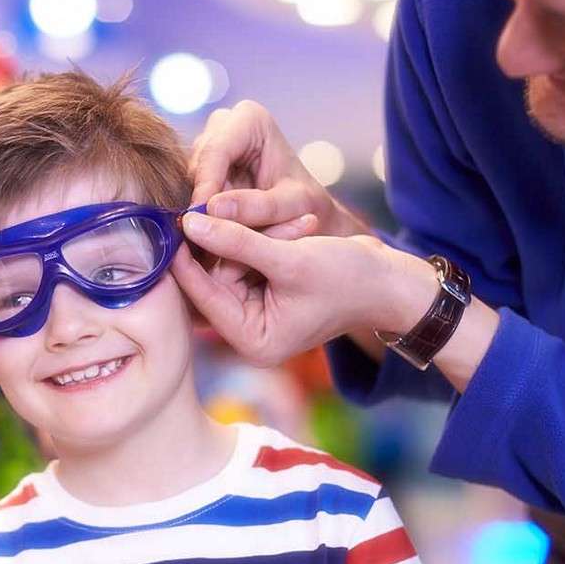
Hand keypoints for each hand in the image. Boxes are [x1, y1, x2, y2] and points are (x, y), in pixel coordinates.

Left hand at [173, 212, 436, 367]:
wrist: (392, 284)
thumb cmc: (349, 278)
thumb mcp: (290, 259)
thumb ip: (237, 241)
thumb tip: (190, 222)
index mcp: (253, 341)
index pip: (205, 297)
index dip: (187, 260)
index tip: (173, 224)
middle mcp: (250, 333)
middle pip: (217, 280)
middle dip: (240, 246)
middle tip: (273, 225)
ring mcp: (258, 313)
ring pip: (234, 264)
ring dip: (261, 239)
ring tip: (301, 229)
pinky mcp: (267, 293)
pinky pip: (251, 260)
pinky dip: (270, 241)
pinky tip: (301, 231)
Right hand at [189, 100, 369, 237]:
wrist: (306, 213)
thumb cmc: (305, 206)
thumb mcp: (291, 207)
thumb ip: (258, 207)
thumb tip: (212, 209)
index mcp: (250, 118)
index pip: (217, 151)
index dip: (205, 186)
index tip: (199, 221)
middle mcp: (223, 124)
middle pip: (197, 164)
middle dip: (199, 201)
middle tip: (203, 237)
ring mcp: (208, 143)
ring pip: (188, 179)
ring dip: (197, 210)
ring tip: (209, 241)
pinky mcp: (200, 166)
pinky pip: (187, 191)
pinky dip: (197, 215)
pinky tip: (207, 236)